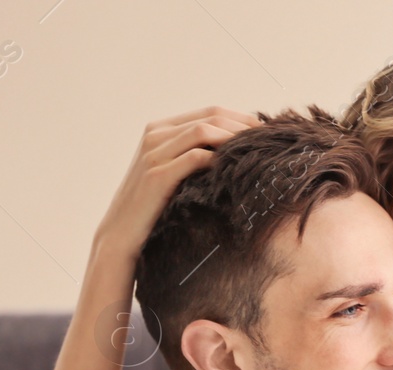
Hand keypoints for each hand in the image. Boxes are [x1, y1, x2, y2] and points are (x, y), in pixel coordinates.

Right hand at [94, 106, 260, 256]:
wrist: (122, 232)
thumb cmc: (155, 206)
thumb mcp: (175, 174)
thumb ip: (195, 156)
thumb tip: (237, 153)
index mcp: (160, 129)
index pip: (210, 112)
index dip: (241, 119)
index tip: (266, 134)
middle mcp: (155, 134)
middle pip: (211, 117)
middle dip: (244, 126)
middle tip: (269, 142)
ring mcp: (154, 152)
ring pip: (203, 131)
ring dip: (235, 139)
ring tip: (257, 153)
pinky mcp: (157, 174)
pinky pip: (195, 157)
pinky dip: (219, 159)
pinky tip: (236, 171)